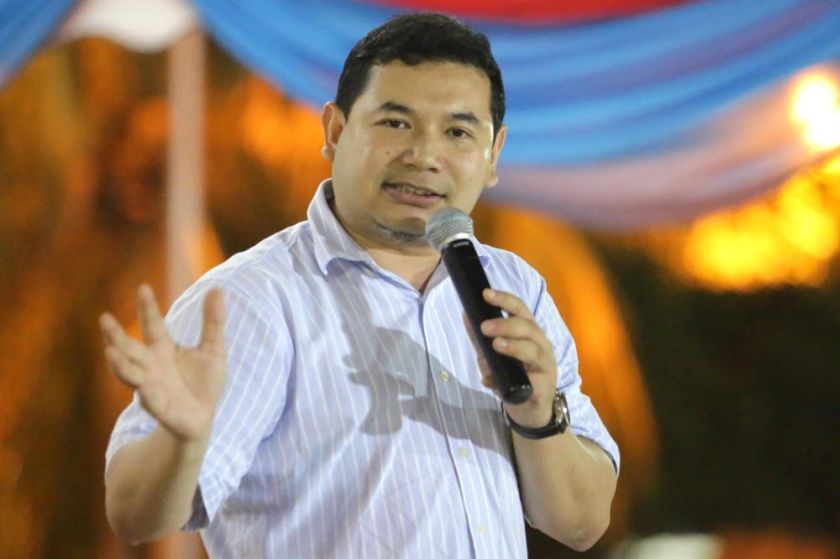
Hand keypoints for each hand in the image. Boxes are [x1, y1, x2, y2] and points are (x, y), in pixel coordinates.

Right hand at [100, 285, 226, 441]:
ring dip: (119, 363)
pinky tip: (140, 384)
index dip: (148, 307)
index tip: (143, 287)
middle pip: (130, 347)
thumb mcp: (213, 349)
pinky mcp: (157, 406)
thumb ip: (213, 322)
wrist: (203, 418)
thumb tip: (217, 289)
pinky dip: (143, 390)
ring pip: (129, 372)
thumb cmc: (203, 382)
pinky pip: (148, 398)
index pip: (152, 323)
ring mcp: (150, 386)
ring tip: (109, 350)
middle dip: (116, 335)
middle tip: (104, 318)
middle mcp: (150, 365)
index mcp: (163, 348)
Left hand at [471, 288, 557, 428]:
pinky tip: (491, 381)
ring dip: (514, 345)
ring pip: (534, 349)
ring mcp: (545, 365)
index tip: (486, 294)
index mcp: (530, 333)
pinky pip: (529, 380)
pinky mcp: (544, 387)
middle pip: (528, 327)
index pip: (521, 310)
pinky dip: (508, 379)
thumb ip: (481, 337)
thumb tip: (465, 315)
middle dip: (506, 324)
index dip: (505, 300)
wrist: (529, 410)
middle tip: (484, 327)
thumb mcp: (493, 355)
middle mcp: (541, 345)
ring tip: (496, 345)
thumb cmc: (513, 377)